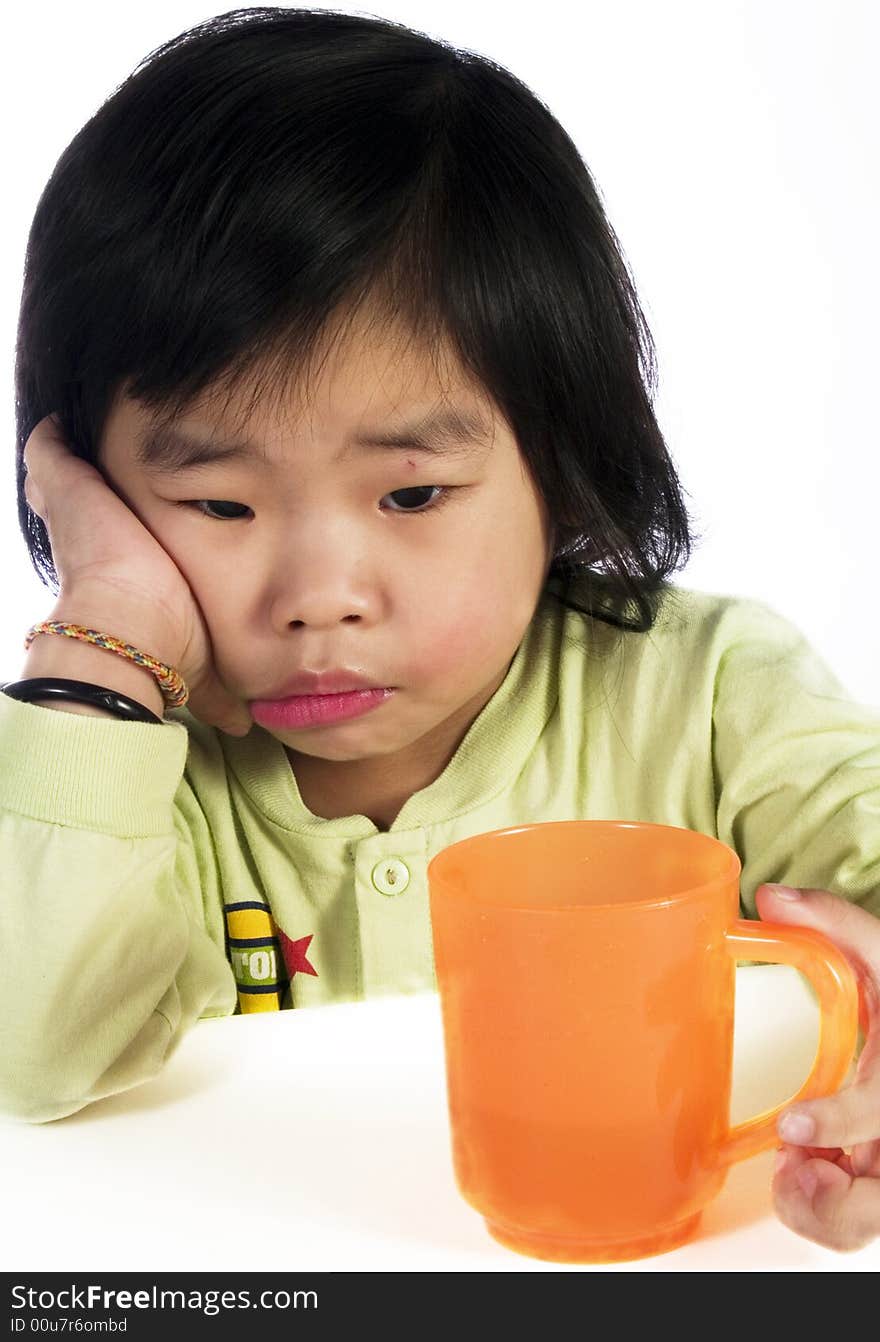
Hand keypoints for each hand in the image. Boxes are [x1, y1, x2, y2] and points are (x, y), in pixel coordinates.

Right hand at [23, 412, 251, 735]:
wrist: (125, 633)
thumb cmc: (162, 649)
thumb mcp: (197, 669)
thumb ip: (216, 690)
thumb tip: (241, 724)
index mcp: (112, 573)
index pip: (106, 542)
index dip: (115, 529)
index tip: (132, 522)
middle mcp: (86, 538)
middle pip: (78, 499)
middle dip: (94, 483)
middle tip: (115, 458)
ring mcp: (73, 508)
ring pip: (62, 469)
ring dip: (80, 453)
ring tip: (106, 417)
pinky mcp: (65, 484)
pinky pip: (49, 443)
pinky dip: (55, 429)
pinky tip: (67, 406)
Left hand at [756, 884, 879, 1252]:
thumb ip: (837, 924)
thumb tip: (773, 898)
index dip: (840, 1123)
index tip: (793, 1123)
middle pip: (878, 1205)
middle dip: (834, 1205)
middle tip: (793, 1169)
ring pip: (864, 1224)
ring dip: (820, 1212)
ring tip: (791, 1173)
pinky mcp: (876, 1179)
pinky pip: (851, 1215)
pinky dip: (821, 1207)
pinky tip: (803, 1170)